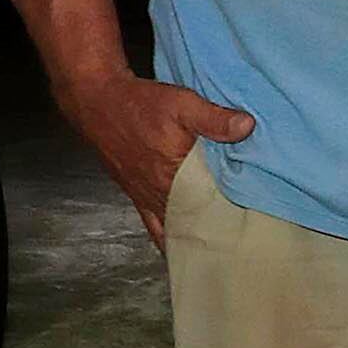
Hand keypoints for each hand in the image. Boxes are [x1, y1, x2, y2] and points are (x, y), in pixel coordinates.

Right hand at [56, 70, 254, 242]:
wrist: (96, 102)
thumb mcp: (182, 104)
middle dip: (214, 232)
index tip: (251, 227)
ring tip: (216, 245)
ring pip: (172, 227)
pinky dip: (168, 233)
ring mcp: (143, 196)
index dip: (229, 218)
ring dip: (192, 235)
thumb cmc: (137, 104)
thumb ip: (214, 119)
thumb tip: (246, 127)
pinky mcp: (135, 192)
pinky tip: (181, 241)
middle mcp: (156, 193)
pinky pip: (154, 223)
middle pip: (191, 223)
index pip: (208, 209)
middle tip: (239, 241)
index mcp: (171, 177)